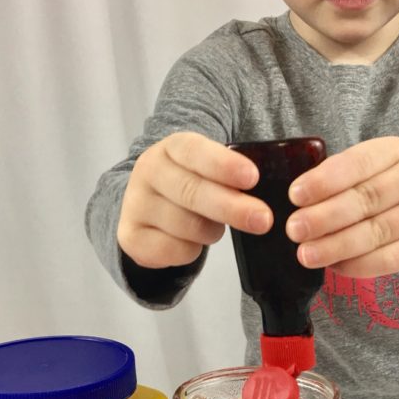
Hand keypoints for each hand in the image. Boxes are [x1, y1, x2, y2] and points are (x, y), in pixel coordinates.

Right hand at [118, 131, 272, 267]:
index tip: (252, 177)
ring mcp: (136, 204)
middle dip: (232, 207)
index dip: (223, 164)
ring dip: (211, 231)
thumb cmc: (191, 187)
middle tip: (263, 219)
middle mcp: (148, 171)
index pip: (195, 150)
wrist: (147, 209)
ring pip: (187, 225)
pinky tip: (190, 241)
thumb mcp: (209, 171)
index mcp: (172, 147)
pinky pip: (174, 250)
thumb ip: (232, 176)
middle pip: (192, 192)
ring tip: (213, 226)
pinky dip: (191, 251)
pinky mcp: (131, 236)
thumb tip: (267, 197)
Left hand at [285, 137, 398, 277]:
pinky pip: (392, 259)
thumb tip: (298, 204)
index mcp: (397, 150)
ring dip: (337, 246)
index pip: (358, 163)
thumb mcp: (371, 168)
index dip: (325, 181)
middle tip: (294, 230)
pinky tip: (335, 267)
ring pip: (378, 231)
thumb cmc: (388, 185)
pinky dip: (360, 265)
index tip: (295, 195)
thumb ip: (339, 179)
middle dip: (325, 217)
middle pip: (367, 199)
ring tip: (307, 255)